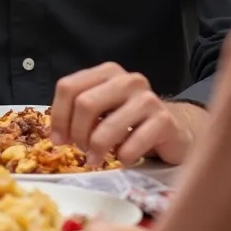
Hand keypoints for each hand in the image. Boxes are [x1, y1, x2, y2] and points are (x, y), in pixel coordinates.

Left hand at [51, 63, 205, 165]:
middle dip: (77, 133)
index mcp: (108, 72)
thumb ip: (79, 113)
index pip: (69, 87)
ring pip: (105, 129)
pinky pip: (130, 147)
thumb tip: (54, 135)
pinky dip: (122, 158)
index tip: (58, 139)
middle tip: (81, 149)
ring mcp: (147, 99)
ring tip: (96, 159)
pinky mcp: (163, 122)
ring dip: (96, 150)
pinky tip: (124, 157)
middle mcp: (127, 80)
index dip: (58, 116)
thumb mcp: (104, 109)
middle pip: (84, 105)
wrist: (175, 129)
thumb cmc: (131, 120)